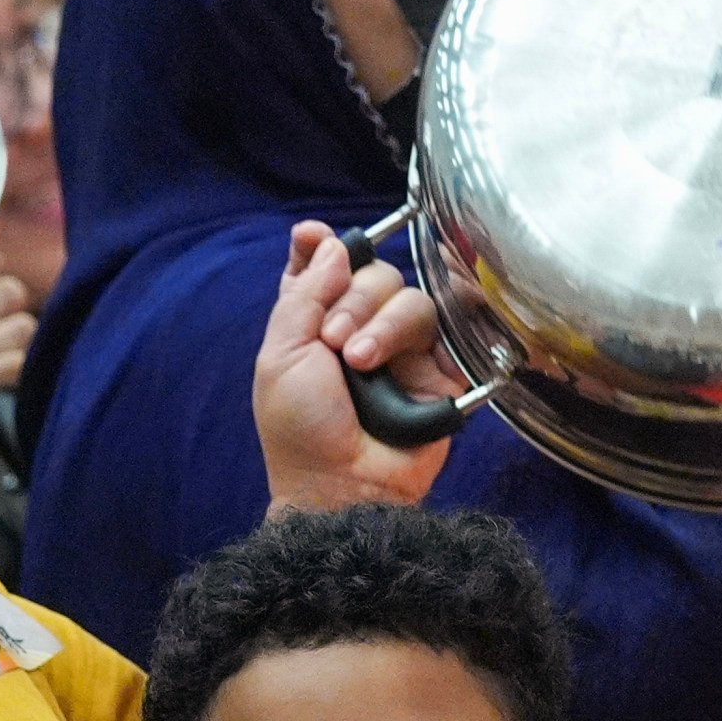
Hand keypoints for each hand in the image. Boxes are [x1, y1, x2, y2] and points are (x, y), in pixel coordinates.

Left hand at [257, 222, 450, 512]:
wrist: (342, 483)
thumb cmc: (301, 430)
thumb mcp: (279, 356)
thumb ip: (302, 294)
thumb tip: (329, 241)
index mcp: (314, 322)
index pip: (324, 263)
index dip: (321, 245)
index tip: (312, 237)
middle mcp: (361, 327)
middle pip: (373, 272)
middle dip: (352, 300)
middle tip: (335, 343)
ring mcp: (402, 346)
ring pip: (408, 294)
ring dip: (380, 323)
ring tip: (361, 364)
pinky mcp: (439, 366)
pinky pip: (441, 320)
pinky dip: (407, 334)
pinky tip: (387, 363)